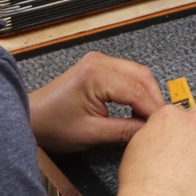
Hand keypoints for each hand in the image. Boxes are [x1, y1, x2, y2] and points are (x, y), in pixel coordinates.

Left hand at [28, 51, 164, 153]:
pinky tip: (139, 109)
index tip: (162, 128)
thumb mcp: (92, 133)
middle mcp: (100, 61)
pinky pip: (128, 75)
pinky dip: (138, 91)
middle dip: (155, 100)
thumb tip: (150, 131)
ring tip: (151, 118)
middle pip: (143, 77)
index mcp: (97, 75)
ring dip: (148, 95)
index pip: (138, 92)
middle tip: (161, 123)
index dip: (153, 111)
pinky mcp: (99, 67)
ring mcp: (100, 61)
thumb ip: (125, 131)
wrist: (32, 117)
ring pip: (138, 74)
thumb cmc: (53, 125)